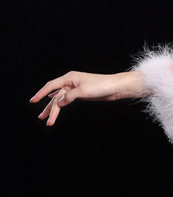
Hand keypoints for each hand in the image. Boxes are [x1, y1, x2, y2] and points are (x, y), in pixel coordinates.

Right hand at [29, 69, 143, 125]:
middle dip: (49, 108)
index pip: (51, 85)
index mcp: (69, 78)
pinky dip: (59, 103)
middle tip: (42, 118)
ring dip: (53, 109)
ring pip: (60, 99)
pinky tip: (55, 103)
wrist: (115, 87)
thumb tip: (59, 103)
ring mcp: (75, 87)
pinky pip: (66, 99)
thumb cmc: (101, 86)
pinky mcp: (80, 93)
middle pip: (55, 96)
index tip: (33, 100)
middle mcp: (70, 81)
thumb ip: (69, 97)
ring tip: (46, 119)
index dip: (41, 93)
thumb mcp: (83, 91)